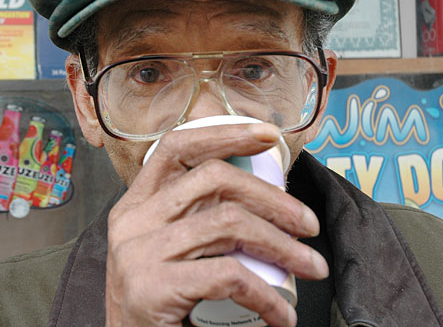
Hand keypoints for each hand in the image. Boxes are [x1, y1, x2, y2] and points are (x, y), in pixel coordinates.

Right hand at [105, 123, 327, 326]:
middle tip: (309, 225)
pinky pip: (228, 276)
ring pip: (228, 223)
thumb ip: (195, 220)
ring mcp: (138, 253)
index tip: (269, 136)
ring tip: (311, 267)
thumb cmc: (161, 304)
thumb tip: (264, 199)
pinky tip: (281, 314)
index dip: (224, 134)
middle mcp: (132, 220)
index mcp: (135, 204)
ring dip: (283, 246)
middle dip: (273, 198)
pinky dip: (267, 294)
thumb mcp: (168, 250)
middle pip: (213, 179)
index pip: (175, 148)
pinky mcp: (151, 288)